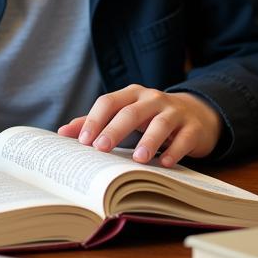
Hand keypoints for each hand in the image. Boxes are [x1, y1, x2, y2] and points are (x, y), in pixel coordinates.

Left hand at [57, 85, 222, 166]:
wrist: (196, 114)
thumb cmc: (150, 117)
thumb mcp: (124, 113)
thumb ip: (95, 122)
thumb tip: (62, 133)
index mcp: (131, 94)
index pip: (108, 102)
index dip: (95, 120)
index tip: (83, 141)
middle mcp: (152, 99)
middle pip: (130, 112)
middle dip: (114, 130)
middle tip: (101, 149)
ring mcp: (174, 111)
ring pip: (160, 123)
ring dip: (148, 141)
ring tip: (137, 159)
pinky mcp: (193, 127)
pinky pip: (183, 138)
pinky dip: (174, 151)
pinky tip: (164, 163)